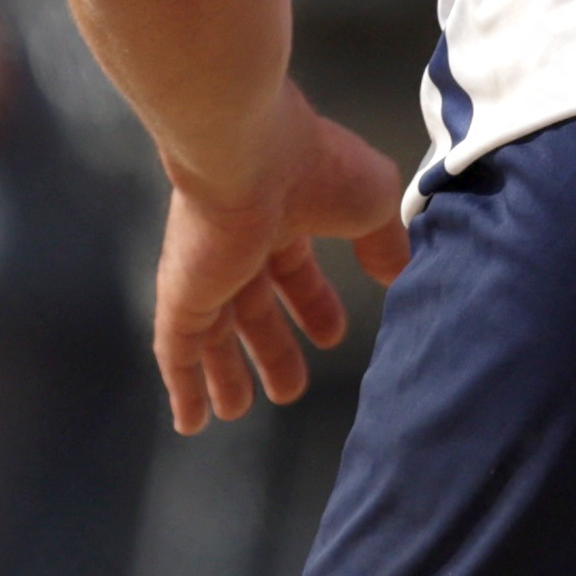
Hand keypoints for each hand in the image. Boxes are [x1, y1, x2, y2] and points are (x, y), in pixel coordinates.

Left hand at [151, 85, 415, 432]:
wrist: (245, 153)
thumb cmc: (314, 170)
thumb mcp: (372, 201)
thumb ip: (384, 241)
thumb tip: (397, 274)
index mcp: (286, 214)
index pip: (296, 269)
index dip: (314, 303)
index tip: (330, 337)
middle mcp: (241, 245)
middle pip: (254, 308)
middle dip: (272, 348)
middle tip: (289, 390)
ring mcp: (207, 272)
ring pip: (214, 334)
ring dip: (226, 373)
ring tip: (236, 411)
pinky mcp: (180, 296)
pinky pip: (178, 351)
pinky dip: (184, 387)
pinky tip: (191, 422)